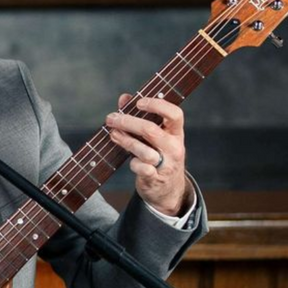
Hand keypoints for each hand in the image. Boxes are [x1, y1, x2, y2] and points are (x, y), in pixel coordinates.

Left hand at [106, 93, 189, 216]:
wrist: (169, 189)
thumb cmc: (159, 155)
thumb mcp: (155, 136)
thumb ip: (140, 117)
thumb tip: (124, 98)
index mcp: (176, 133)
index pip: (175, 114)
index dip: (157, 105)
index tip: (138, 102)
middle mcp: (174, 147)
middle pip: (151, 130)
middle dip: (128, 122)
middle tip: (111, 118)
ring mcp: (166, 164)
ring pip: (144, 150)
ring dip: (125, 140)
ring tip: (113, 133)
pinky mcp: (156, 179)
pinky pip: (142, 169)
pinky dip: (133, 164)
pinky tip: (129, 160)